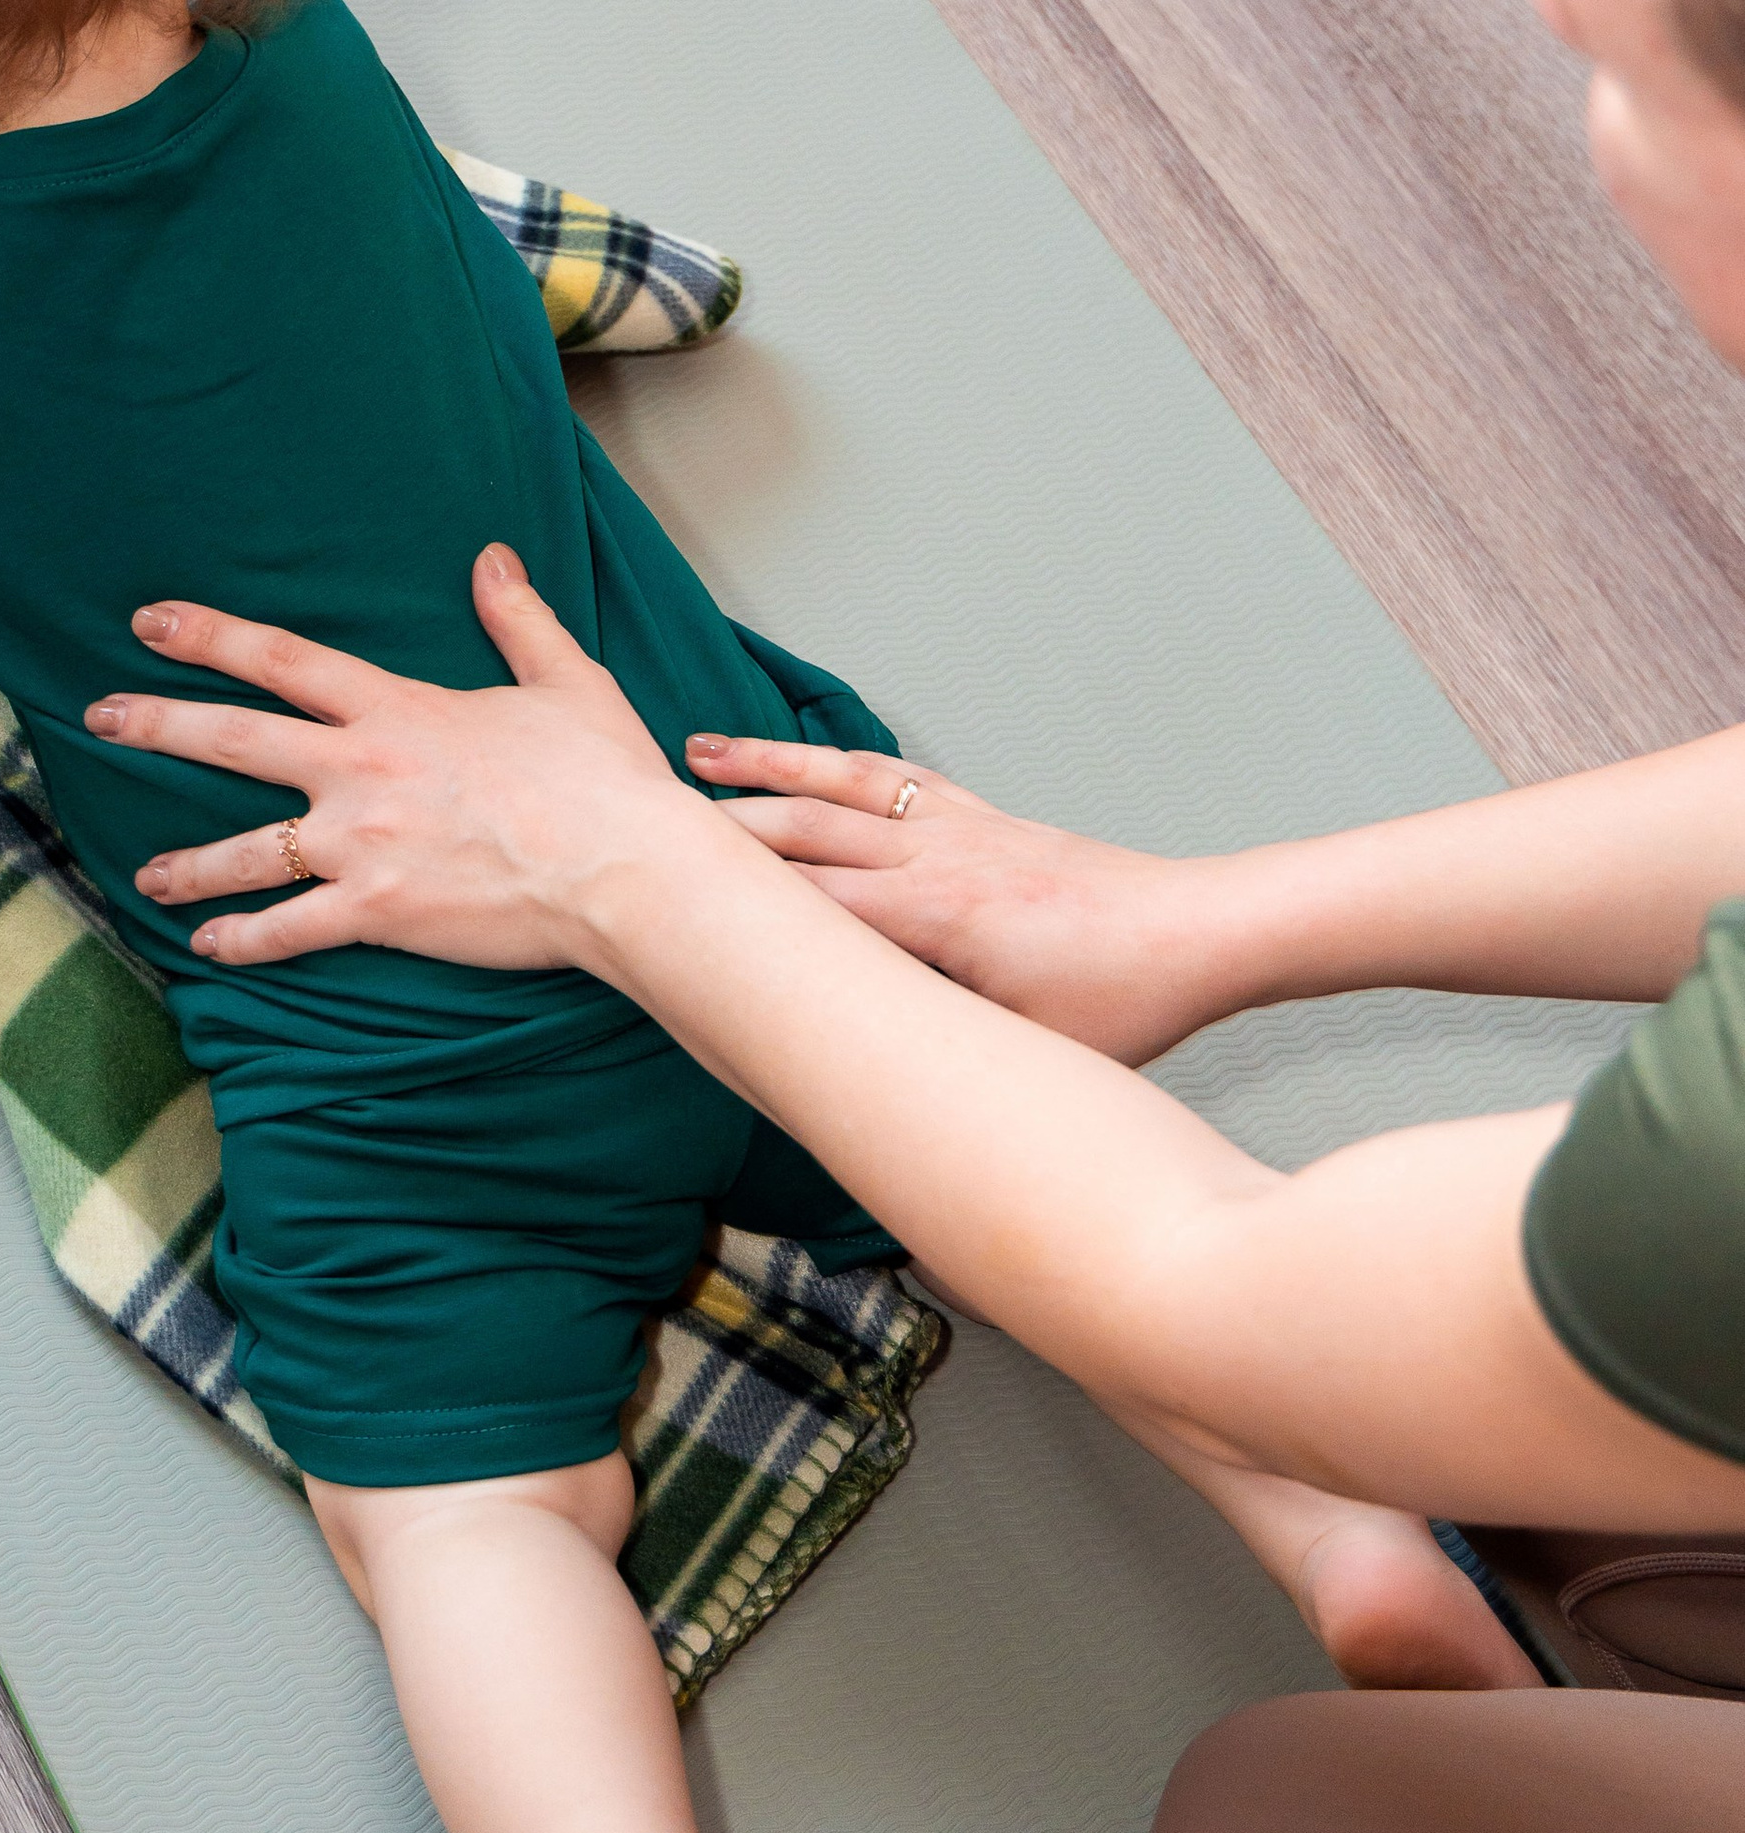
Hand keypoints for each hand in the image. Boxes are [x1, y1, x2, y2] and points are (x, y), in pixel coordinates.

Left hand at [90, 546, 717, 970]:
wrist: (623, 867)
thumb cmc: (605, 778)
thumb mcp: (564, 680)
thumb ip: (517, 618)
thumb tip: (493, 559)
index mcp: (397, 709)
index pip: (282, 659)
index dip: (209, 635)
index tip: (150, 622)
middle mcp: (361, 771)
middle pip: (234, 739)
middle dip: (158, 724)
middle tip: (97, 717)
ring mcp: (361, 845)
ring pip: (247, 850)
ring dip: (186, 863)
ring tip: (143, 875)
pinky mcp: (376, 912)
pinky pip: (290, 930)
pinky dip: (244, 943)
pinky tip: (208, 950)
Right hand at [682, 730, 1230, 1063]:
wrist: (1199, 934)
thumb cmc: (1122, 1003)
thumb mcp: (1020, 1055)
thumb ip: (936, 1055)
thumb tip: (863, 1082)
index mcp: (936, 917)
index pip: (807, 899)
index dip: (726, 892)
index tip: (654, 886)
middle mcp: (935, 856)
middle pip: (802, 826)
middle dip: (714, 820)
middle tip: (633, 814)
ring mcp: (958, 827)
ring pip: (839, 781)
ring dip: (763, 764)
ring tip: (692, 750)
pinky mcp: (982, 817)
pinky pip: (893, 776)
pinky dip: (838, 761)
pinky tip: (806, 760)